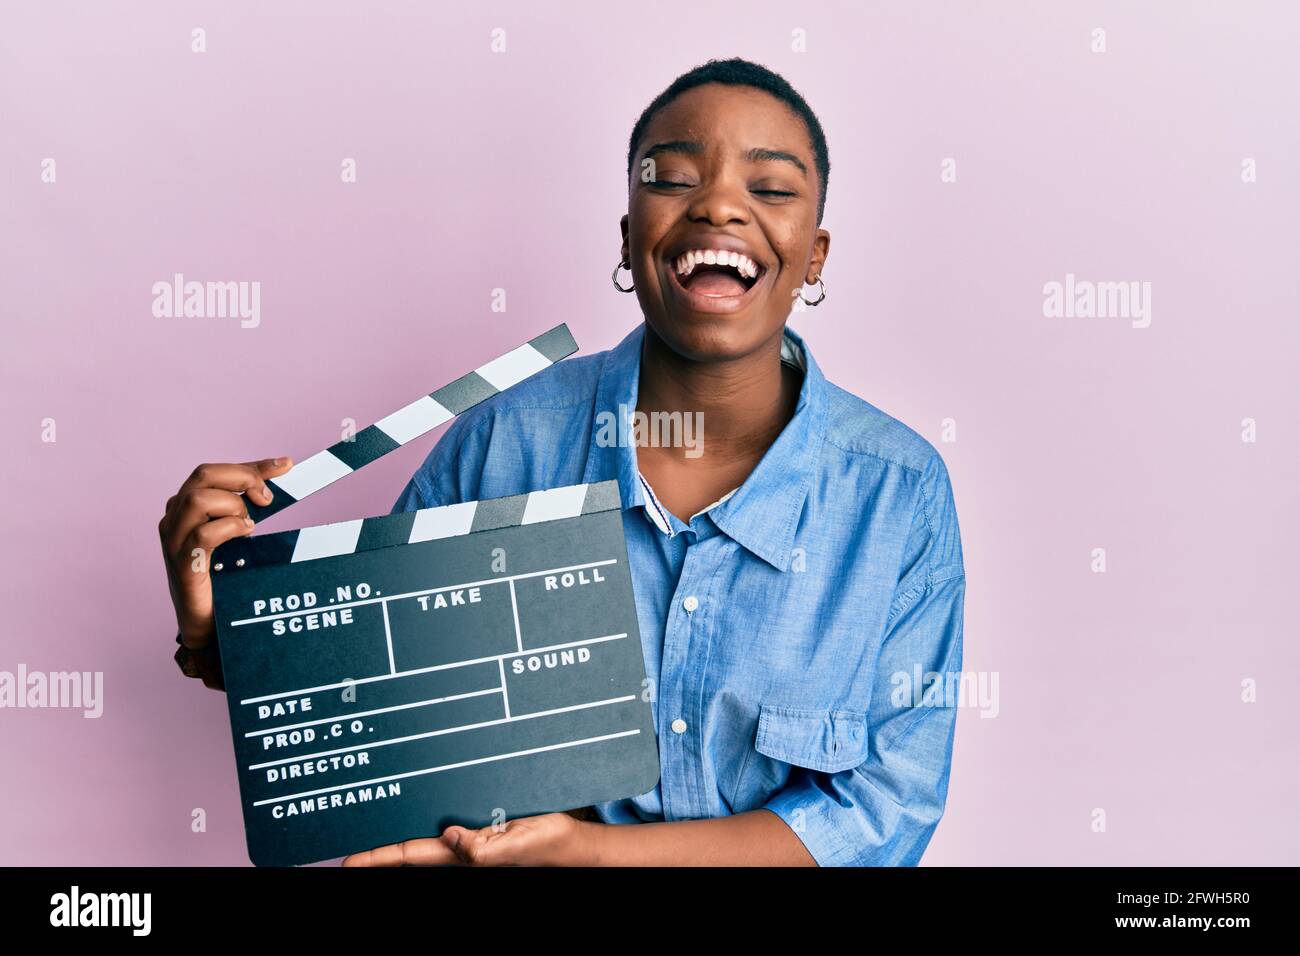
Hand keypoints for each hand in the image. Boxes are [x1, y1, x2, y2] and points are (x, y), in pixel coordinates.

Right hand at [159, 457, 293, 686]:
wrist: (207, 624)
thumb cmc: (223, 578)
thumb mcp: (237, 537)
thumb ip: (246, 511)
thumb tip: (273, 487)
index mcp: (185, 508)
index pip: (216, 472)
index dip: (253, 466)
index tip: (286, 464)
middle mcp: (174, 519)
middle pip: (203, 475)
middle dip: (243, 477)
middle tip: (268, 498)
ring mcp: (174, 541)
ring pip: (198, 499)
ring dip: (234, 505)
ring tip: (250, 525)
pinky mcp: (182, 565)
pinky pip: (202, 535)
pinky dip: (228, 528)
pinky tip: (244, 534)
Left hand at [341, 812, 597, 866]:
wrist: (576, 844)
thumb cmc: (550, 847)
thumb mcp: (518, 846)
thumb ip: (482, 849)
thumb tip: (449, 837)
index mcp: (466, 857)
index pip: (411, 856)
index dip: (377, 858)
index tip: (347, 861)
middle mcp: (462, 850)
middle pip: (411, 851)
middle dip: (381, 851)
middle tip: (348, 851)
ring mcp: (472, 840)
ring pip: (426, 838)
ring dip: (400, 837)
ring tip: (371, 832)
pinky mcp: (484, 828)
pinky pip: (449, 825)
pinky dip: (428, 822)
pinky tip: (418, 815)